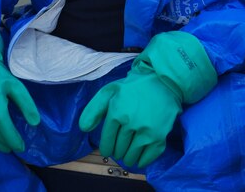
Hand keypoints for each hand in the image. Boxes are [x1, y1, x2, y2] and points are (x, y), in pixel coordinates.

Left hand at [79, 32, 216, 167]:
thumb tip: (83, 129)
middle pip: (119, 149)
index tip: (108, 150)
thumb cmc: (132, 87)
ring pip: (132, 155)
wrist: (161, 82)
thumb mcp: (109, 92)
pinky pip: (148, 157)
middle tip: (119, 148)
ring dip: (128, 157)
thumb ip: (94, 109)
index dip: (106, 148)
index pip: (107, 141)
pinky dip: (142, 161)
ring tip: (128, 153)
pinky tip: (139, 159)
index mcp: (117, 112)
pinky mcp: (160, 136)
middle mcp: (131, 124)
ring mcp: (146, 131)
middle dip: (117, 151)